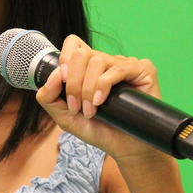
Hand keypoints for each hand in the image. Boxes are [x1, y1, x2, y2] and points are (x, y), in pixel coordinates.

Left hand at [35, 35, 172, 165]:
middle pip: (82, 54)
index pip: (74, 44)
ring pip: (97, 61)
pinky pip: (118, 68)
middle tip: (77, 106)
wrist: (124, 148)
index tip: (62, 81)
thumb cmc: (99, 130)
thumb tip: (54, 75)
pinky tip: (101, 102)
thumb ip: (49, 97)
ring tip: (91, 110)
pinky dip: (104, 85)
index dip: (64, 57)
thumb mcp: (65, 117)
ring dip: (88, 89)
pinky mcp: (142, 70)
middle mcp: (107, 62)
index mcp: (89, 68)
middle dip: (74, 82)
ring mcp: (125, 64)